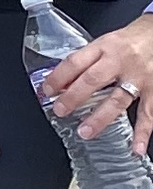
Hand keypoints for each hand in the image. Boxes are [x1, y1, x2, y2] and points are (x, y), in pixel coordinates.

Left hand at [35, 14, 152, 154]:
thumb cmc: (129, 40)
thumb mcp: (104, 43)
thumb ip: (87, 60)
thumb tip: (63, 81)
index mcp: (103, 47)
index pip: (75, 62)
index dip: (58, 77)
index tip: (46, 90)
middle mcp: (120, 61)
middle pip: (92, 80)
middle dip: (73, 98)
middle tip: (60, 111)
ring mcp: (139, 77)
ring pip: (117, 100)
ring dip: (100, 118)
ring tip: (85, 132)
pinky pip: (148, 114)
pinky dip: (142, 133)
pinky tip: (135, 148)